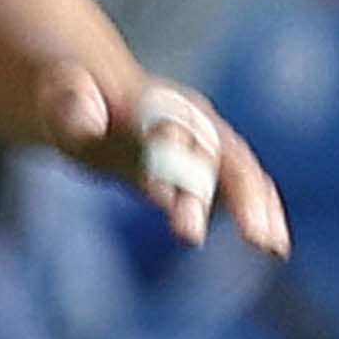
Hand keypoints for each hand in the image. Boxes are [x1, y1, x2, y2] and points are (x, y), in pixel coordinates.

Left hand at [39, 68, 291, 260]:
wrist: (93, 92)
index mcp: (155, 102)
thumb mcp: (63, 97)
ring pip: (240, 173)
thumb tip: (87, 125)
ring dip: (253, 207)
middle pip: (210, 157)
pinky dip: (262, 213)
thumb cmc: (72, 94)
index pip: (166, 131)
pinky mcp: (211, 167)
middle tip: (198, 234)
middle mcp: (191, 120)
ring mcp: (207, 143)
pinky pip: (246, 189)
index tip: (156, 197)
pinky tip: (275, 246)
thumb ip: (75, 109)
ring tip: (268, 245)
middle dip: (210, 195)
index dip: (167, 160)